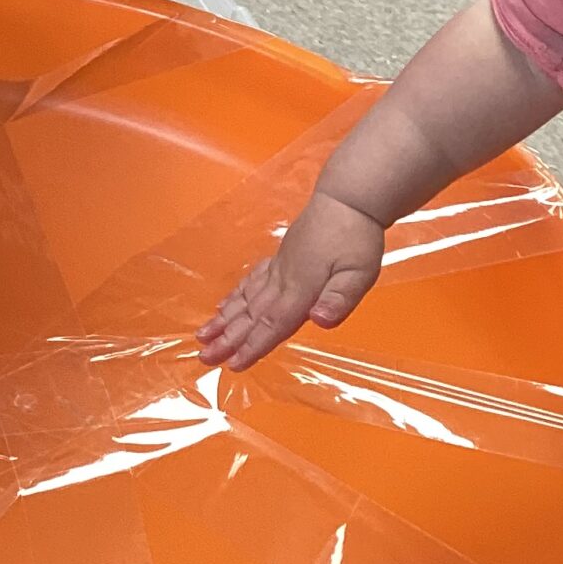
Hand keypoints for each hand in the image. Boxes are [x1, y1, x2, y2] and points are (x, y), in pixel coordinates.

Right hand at [198, 189, 384, 369]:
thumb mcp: (360, 272)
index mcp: (301, 288)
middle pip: (251, 315)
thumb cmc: (357, 237)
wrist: (347, 199)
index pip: (273, 324)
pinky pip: (251, 281)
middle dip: (228, 338)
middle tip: (204, 357)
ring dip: (224, 320)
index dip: (253, 346)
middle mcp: (283, 280)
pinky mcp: (280, 258)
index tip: (233, 364)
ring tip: (202, 336)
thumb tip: (318, 321)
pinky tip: (224, 306)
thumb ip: (339, 298)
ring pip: (245, 299)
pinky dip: (235, 296)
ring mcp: (278, 268)